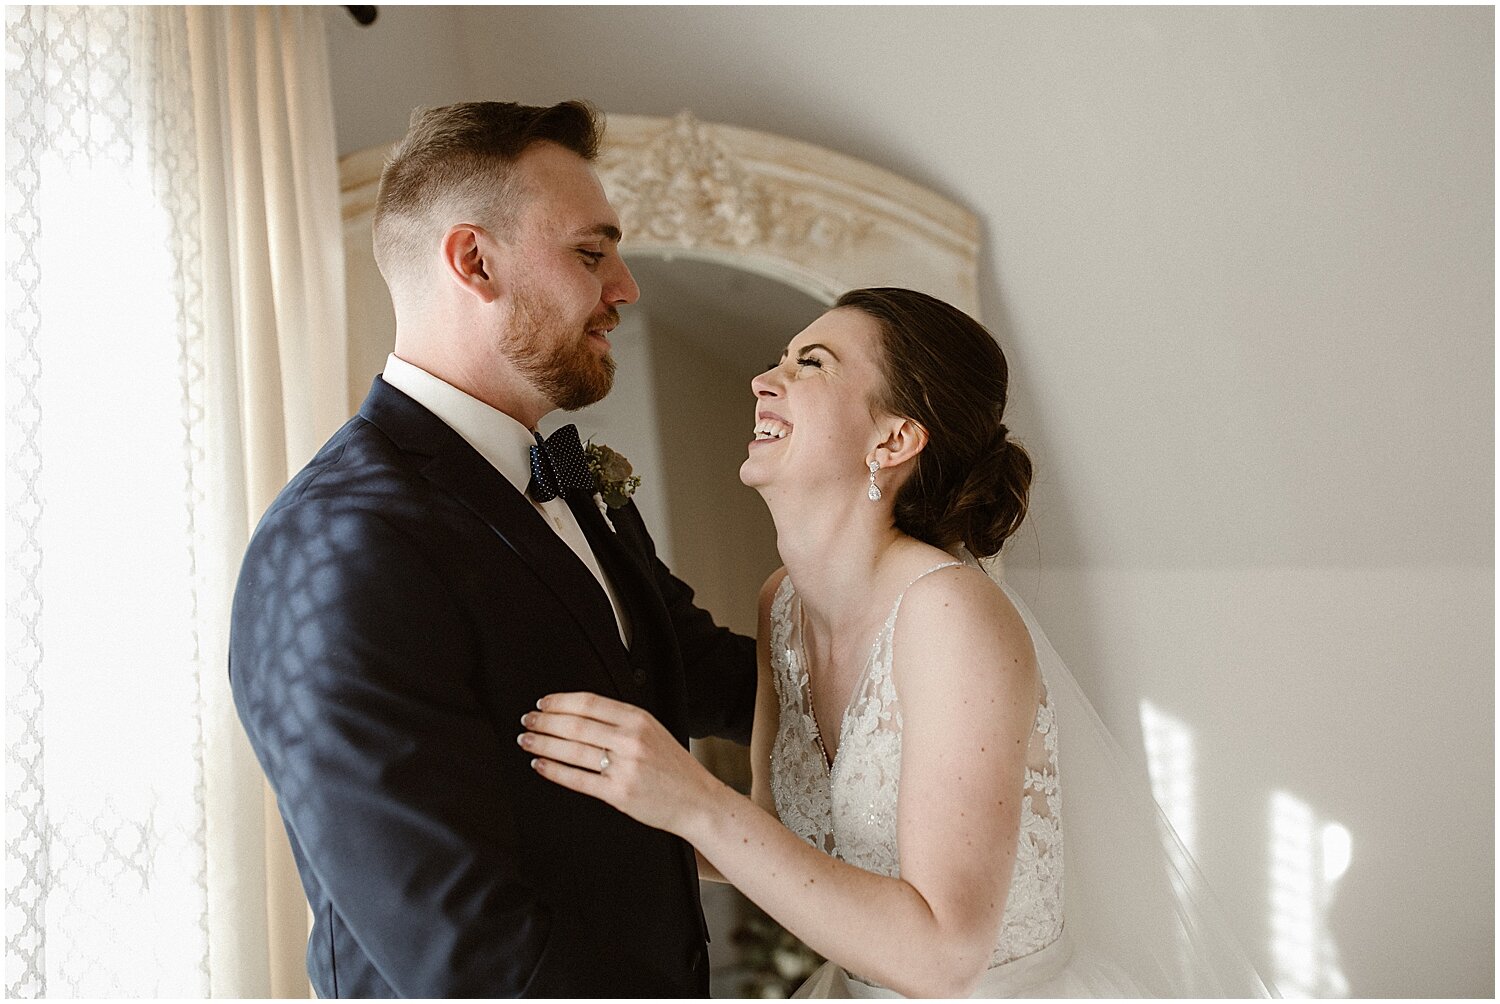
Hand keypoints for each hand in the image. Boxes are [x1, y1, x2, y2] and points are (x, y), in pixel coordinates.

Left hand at [520, 692, 725, 836]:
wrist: (697, 801)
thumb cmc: (673, 767)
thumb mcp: (653, 731)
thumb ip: (622, 720)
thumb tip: (578, 712)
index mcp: (639, 719)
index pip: (589, 702)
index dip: (560, 702)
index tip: (542, 703)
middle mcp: (631, 740)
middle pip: (576, 724)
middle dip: (544, 721)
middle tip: (527, 720)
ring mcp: (624, 768)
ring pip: (572, 750)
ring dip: (542, 743)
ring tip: (526, 740)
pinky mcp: (618, 794)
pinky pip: (577, 779)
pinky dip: (553, 770)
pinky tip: (540, 764)